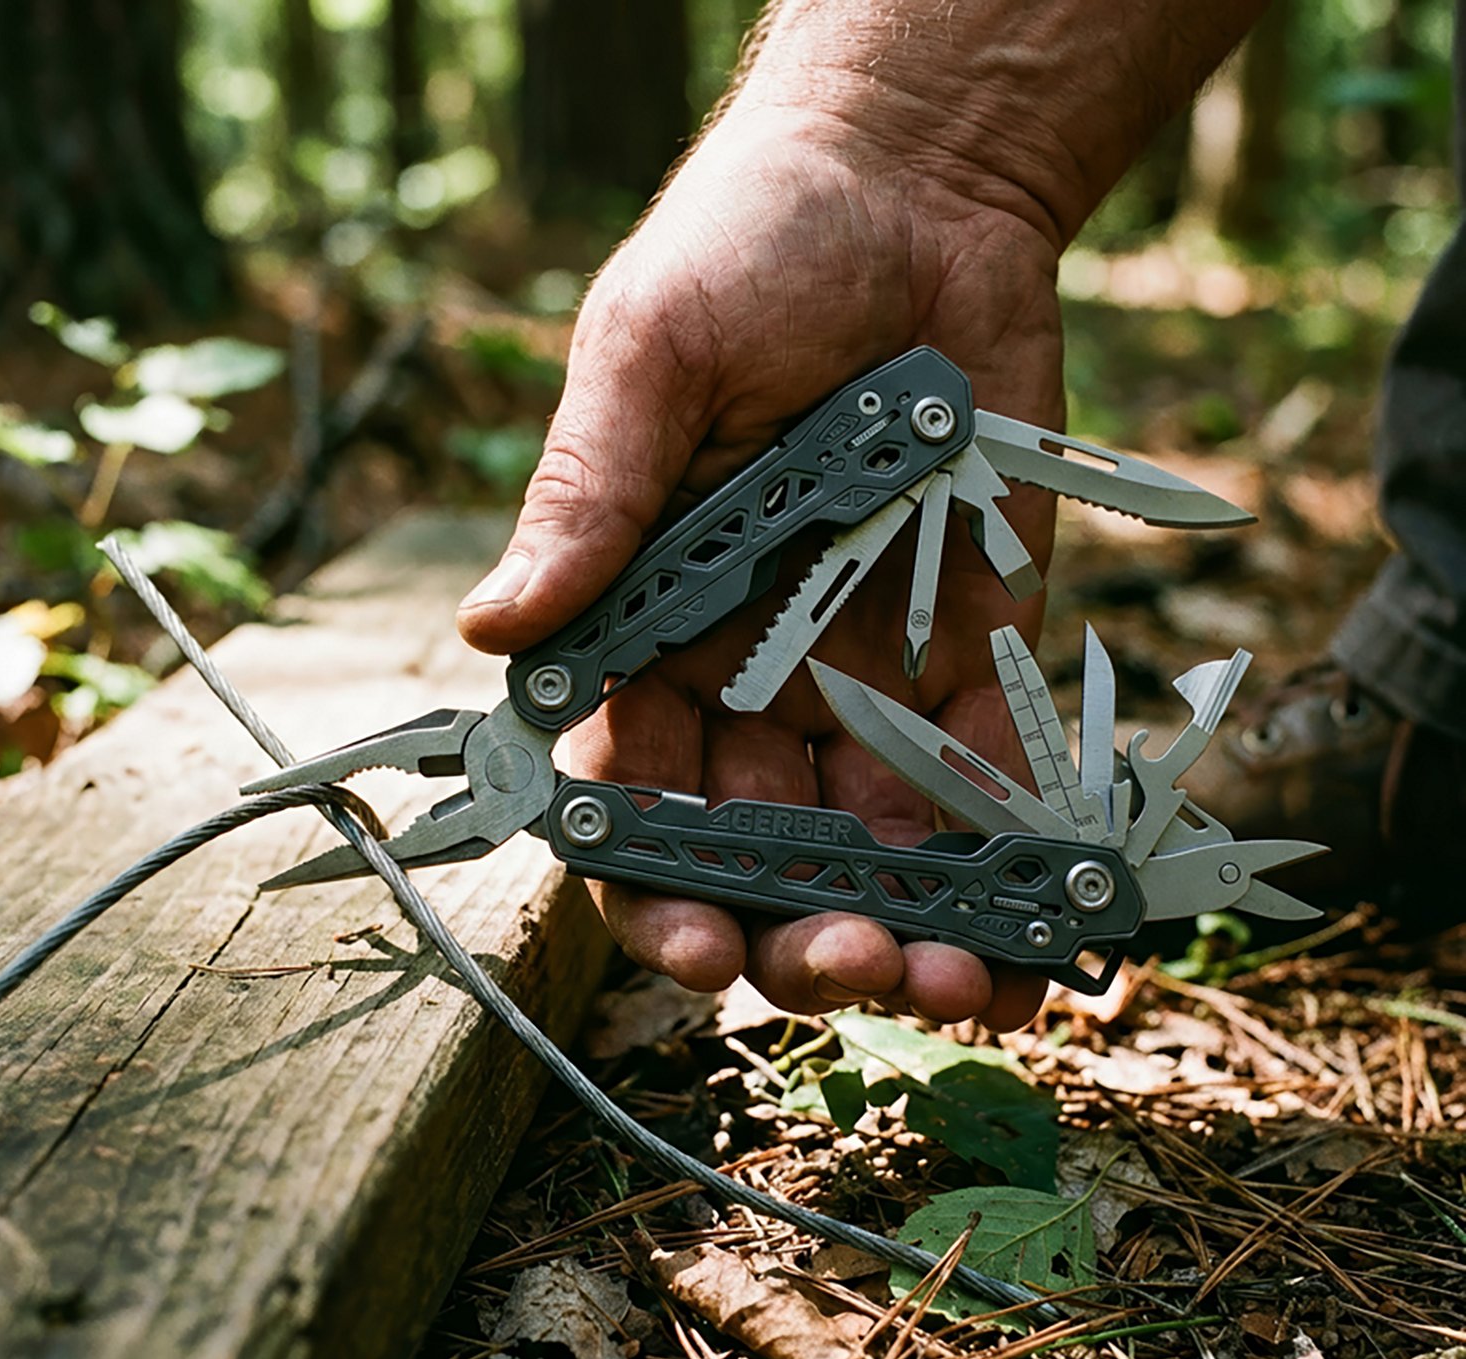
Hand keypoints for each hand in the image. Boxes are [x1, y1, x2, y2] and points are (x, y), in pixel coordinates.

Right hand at [460, 99, 1063, 1030]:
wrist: (919, 190)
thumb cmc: (752, 246)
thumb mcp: (653, 354)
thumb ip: (590, 495)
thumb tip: (493, 628)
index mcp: (649, 627)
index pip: (631, 791)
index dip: (650, 882)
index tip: (692, 945)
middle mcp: (749, 677)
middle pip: (759, 846)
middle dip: (795, 928)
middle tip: (848, 967)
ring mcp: (866, 676)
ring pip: (877, 845)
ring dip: (915, 931)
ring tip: (960, 987)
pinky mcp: (978, 653)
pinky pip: (992, 782)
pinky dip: (1018, 865)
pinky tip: (1045, 941)